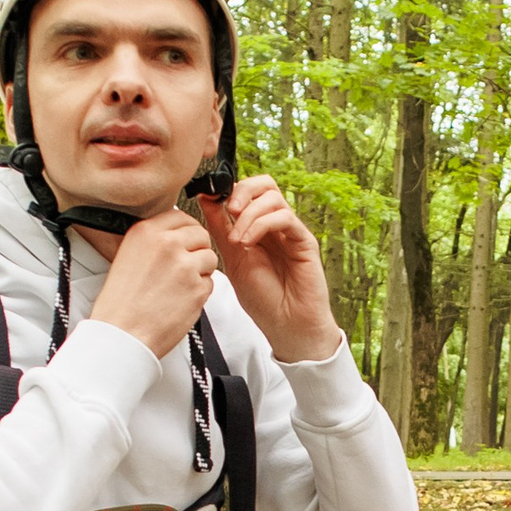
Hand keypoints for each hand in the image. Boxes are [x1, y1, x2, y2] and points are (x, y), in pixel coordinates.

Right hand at [87, 208, 217, 357]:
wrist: (122, 334)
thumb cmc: (121, 302)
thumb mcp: (127, 256)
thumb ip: (152, 241)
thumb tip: (174, 234)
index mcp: (146, 232)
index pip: (180, 216)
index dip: (186, 230)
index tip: (184, 241)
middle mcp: (167, 244)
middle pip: (200, 234)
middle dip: (197, 249)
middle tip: (185, 266)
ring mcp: (184, 266)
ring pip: (210, 257)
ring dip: (201, 270)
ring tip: (180, 285)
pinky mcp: (197, 288)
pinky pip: (210, 282)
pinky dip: (200, 292)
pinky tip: (181, 300)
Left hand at [198, 177, 344, 362]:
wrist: (286, 326)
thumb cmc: (263, 298)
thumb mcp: (231, 258)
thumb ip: (220, 228)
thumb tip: (205, 197)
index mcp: (258, 227)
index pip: (247, 191)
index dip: (228, 190)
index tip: (207, 198)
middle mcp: (275, 225)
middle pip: (264, 184)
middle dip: (241, 191)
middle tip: (228, 211)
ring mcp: (291, 232)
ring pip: (273, 197)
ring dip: (248, 214)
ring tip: (236, 240)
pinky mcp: (304, 241)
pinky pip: (284, 217)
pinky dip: (261, 224)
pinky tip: (248, 244)